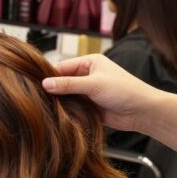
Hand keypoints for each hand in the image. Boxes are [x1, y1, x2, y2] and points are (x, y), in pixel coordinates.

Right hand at [42, 54, 163, 131]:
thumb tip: (44, 84)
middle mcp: (87, 75)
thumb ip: (68, 84)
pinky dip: (66, 110)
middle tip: (37, 97)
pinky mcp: (89, 106)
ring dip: (59, 101)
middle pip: (62, 81)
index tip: (34, 84)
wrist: (142, 111)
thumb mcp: (93, 84)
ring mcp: (88, 91)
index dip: (49, 75)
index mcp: (89, 62)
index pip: (62, 66)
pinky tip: (56, 115)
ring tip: (45, 107)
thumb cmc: (124, 91)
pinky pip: (72, 106)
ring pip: (66, 95)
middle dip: (53, 89)